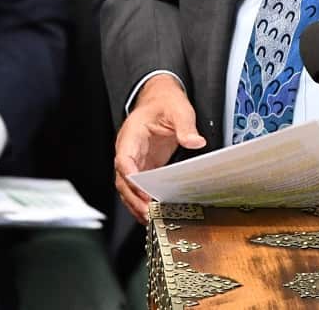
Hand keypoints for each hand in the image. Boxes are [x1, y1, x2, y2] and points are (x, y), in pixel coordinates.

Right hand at [114, 74, 206, 222]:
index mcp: (131, 136)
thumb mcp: (179, 110)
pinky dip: (142, 200)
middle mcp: (128, 150)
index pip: (124, 160)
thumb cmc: (165, 103)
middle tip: (148, 213)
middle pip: (123, 180)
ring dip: (136, 204)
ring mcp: (134, 160)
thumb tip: (195, 141)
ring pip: (127, 187)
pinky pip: (138, 187)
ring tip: (150, 219)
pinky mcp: (143, 166)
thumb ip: (185, 126)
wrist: (160, 99)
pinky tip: (153, 211)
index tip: (142, 191)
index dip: (131, 178)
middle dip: (133, 199)